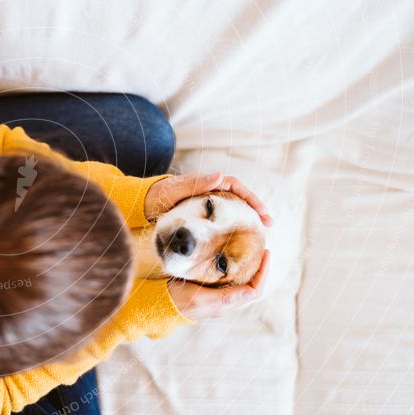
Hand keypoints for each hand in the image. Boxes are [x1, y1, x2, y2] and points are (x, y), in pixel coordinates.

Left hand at [145, 172, 272, 225]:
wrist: (144, 205)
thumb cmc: (159, 196)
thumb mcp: (177, 190)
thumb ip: (196, 183)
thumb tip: (220, 175)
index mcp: (208, 183)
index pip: (236, 186)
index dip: (251, 198)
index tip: (262, 212)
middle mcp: (210, 192)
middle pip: (239, 198)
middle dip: (255, 209)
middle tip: (268, 224)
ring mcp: (207, 204)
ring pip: (232, 209)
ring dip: (246, 218)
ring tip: (259, 232)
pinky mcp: (203, 216)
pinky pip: (222, 219)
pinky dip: (233, 226)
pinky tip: (238, 239)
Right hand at [167, 250, 269, 319]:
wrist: (160, 303)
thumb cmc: (178, 301)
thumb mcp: (201, 298)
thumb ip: (225, 296)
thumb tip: (251, 293)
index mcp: (226, 303)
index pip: (254, 290)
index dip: (264, 273)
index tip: (266, 254)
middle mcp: (226, 300)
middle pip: (252, 286)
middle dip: (260, 268)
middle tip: (262, 249)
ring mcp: (218, 295)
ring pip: (242, 282)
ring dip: (250, 267)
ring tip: (250, 250)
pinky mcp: (211, 289)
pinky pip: (230, 278)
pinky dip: (236, 267)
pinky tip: (232, 256)